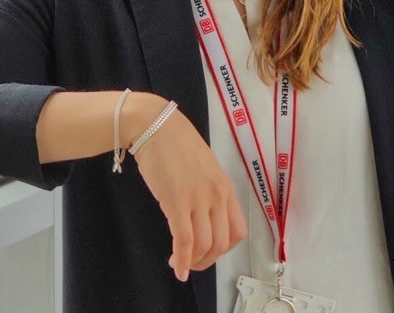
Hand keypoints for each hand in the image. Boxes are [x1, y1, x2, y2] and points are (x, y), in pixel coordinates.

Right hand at [130, 98, 247, 282]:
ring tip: (179, 262)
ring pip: (204, 246)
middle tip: (191, 262)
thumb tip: (202, 217)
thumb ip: (207, 192)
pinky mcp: (177, 202)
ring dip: (193, 262)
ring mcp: (198, 198)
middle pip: (221, 243)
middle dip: (206, 260)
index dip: (223, 250)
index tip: (207, 252)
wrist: (156, 125)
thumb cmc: (176, 144)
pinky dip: (182, 260)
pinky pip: (184, 241)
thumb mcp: (204, 168)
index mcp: (225, 187)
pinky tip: (176, 267)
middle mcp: (217, 195)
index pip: (237, 231)